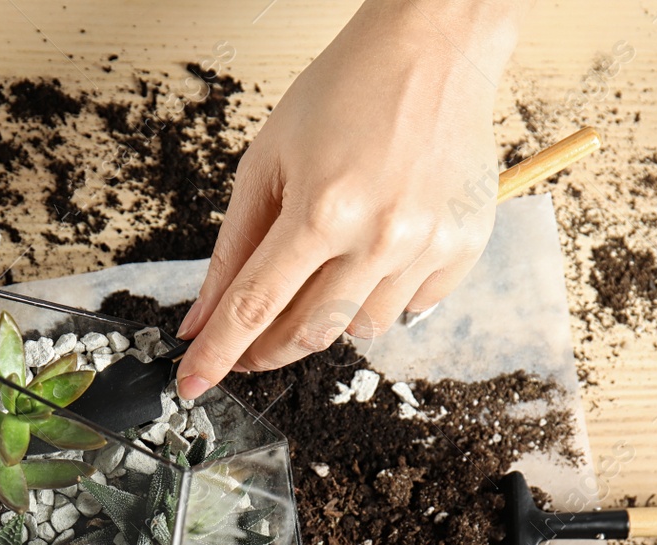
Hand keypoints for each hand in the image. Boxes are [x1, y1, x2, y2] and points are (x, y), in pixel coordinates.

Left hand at [175, 0, 523, 397]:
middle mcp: (379, 235)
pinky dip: (382, 296)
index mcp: (322, 209)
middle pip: (308, 332)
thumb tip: (203, 319)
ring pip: (359, 328)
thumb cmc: (345, 91)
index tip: (192, 383)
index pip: (254, 306)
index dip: (217, 353)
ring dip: (328, 315)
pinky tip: (375, 254)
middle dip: (267, 351)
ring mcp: (427, 245)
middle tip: (247, 348)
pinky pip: (411, 309)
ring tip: (325, 268)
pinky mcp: (463, 247)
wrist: (434, 49)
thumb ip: (232, 248)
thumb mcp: (267, 161)